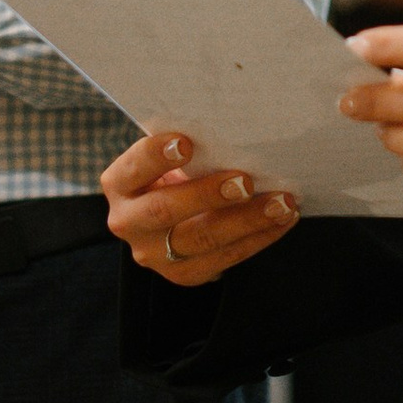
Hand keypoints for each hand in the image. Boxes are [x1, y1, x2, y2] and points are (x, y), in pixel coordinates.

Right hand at [104, 127, 298, 284]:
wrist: (168, 220)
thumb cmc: (174, 172)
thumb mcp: (167, 158)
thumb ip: (185, 147)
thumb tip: (234, 128)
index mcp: (119, 183)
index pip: (134, 167)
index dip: (156, 156)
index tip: (186, 142)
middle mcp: (128, 222)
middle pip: (166, 210)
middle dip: (208, 194)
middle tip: (246, 181)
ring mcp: (153, 253)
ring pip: (202, 239)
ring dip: (248, 220)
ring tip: (281, 203)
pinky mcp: (183, 274)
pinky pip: (225, 258)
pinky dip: (259, 237)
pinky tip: (283, 219)